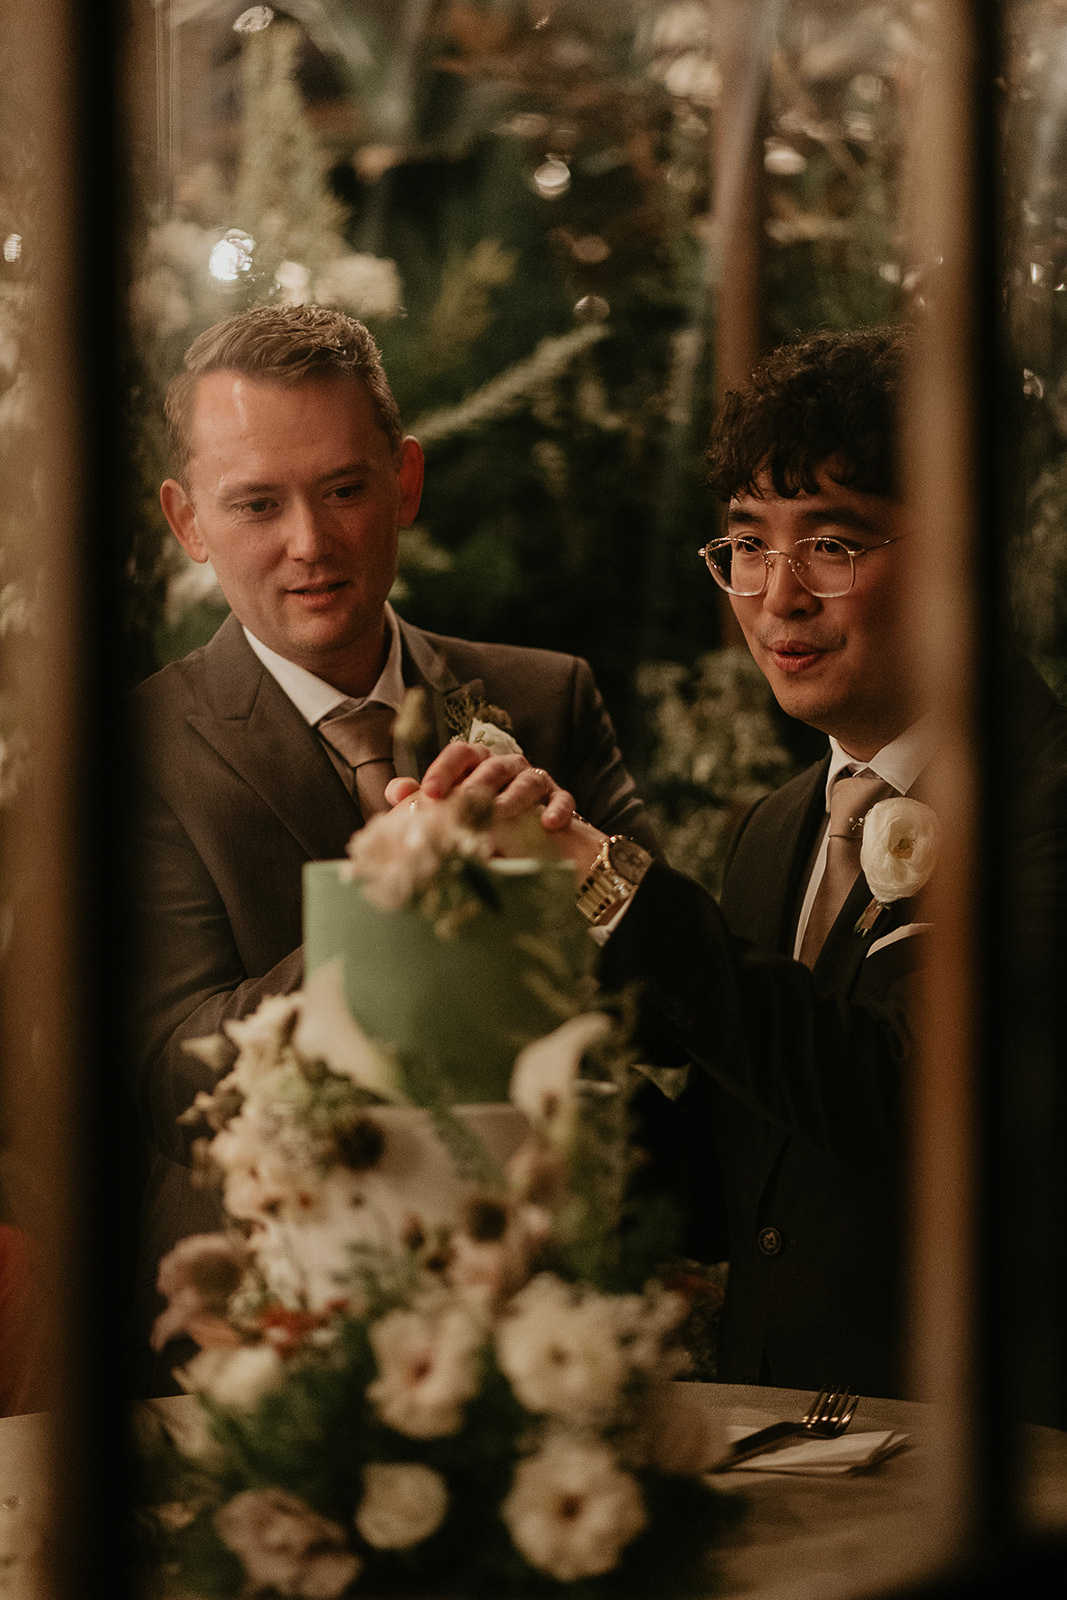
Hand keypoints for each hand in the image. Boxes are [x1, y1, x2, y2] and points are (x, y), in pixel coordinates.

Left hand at [385, 742, 575, 830]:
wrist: (530, 835)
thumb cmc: (484, 816)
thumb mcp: (453, 807)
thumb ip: (423, 798)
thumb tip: (396, 791)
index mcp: (477, 764)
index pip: (460, 753)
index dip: (444, 769)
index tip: (430, 793)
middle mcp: (506, 766)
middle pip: (493, 765)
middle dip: (477, 782)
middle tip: (463, 801)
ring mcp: (535, 780)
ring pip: (527, 779)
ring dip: (514, 795)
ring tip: (502, 811)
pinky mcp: (558, 798)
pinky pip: (561, 799)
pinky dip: (556, 809)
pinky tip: (547, 823)